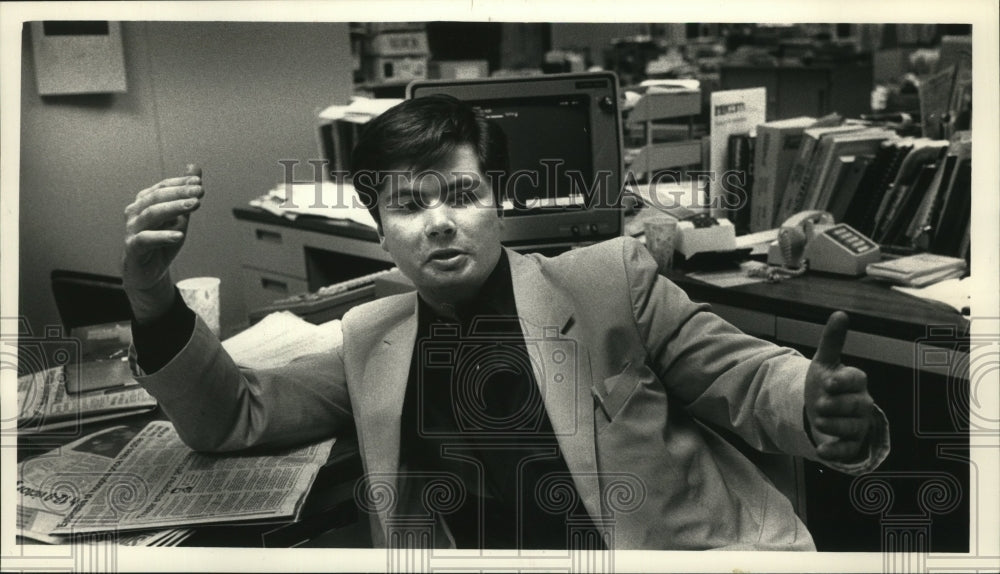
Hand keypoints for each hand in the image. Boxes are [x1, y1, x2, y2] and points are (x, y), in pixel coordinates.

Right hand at [122, 164, 202, 321]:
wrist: (149, 271)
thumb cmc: (163, 241)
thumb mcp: (180, 217)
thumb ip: (186, 194)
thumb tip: (195, 168)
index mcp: (145, 202)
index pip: (162, 187)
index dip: (180, 183)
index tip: (198, 181)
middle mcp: (135, 212)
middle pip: (157, 197)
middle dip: (180, 192)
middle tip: (200, 191)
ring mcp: (132, 229)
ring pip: (151, 214)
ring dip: (173, 208)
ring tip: (193, 205)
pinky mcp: (133, 247)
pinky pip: (145, 239)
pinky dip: (163, 236)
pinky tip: (179, 235)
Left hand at [804, 311, 874, 462]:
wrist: (823, 409)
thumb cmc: (827, 383)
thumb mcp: (825, 362)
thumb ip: (832, 340)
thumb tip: (840, 313)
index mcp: (857, 381)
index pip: (857, 379)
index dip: (843, 381)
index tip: (827, 382)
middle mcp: (862, 402)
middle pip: (855, 405)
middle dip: (834, 405)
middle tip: (818, 404)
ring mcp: (859, 424)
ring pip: (851, 427)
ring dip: (832, 425)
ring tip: (817, 420)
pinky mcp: (852, 443)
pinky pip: (848, 450)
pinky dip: (835, 452)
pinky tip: (821, 452)